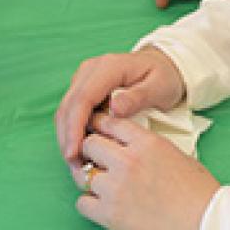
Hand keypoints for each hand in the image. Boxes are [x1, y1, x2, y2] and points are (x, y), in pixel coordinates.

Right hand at [56, 47, 186, 164]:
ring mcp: (84, 78)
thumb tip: (114, 108)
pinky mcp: (83, 88)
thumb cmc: (164, 77)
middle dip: (67, 137)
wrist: (163, 66)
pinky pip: (72, 111)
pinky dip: (72, 131)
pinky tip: (80, 149)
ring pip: (65, 110)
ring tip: (76, 161)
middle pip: (68, 106)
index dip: (74, 127)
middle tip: (74, 163)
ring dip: (67, 136)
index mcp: (109, 67)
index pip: (83, 98)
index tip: (74, 152)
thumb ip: (138, 97)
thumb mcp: (160, 87)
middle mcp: (91, 70)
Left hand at [75, 112, 218, 229]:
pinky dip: (90, 204)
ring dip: (90, 179)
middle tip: (98, 162)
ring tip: (103, 188)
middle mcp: (128, 161)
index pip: (110, 122)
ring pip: (82, 175)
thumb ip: (150, 149)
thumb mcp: (179, 156)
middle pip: (89, 144)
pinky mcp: (109, 214)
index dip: (101, 126)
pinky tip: (104, 207)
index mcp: (148, 143)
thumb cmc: (200, 193)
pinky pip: (82, 203)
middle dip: (92, 152)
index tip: (99, 133)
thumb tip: (131, 149)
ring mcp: (115, 188)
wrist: (205, 225)